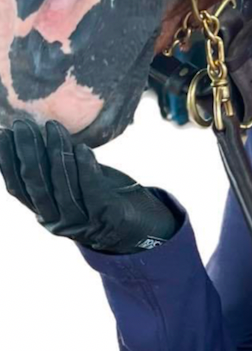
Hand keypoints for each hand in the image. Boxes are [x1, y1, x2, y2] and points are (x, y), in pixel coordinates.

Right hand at [0, 118, 179, 253]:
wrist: (138, 226)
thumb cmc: (100, 196)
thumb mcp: (71, 182)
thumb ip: (52, 166)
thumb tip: (32, 131)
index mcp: (44, 212)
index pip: (18, 187)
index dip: (7, 161)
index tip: (3, 133)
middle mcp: (57, 221)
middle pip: (36, 184)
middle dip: (27, 151)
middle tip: (23, 124)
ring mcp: (80, 221)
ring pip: (62, 184)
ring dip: (56, 152)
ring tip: (53, 126)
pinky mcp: (105, 217)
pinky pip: (91, 189)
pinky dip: (85, 167)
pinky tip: (82, 146)